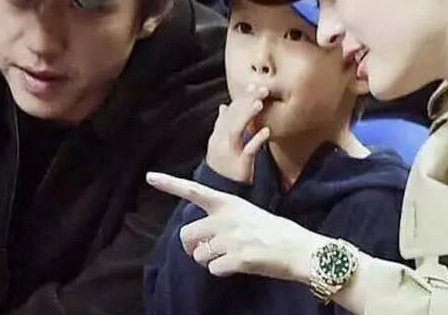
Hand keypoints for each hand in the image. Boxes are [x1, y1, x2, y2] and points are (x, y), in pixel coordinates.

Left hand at [146, 172, 328, 281]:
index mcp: (228, 202)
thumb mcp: (246, 213)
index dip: (170, 184)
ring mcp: (230, 238)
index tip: (149, 176)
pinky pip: (213, 270)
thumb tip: (199, 236)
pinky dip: (223, 271)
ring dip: (209, 260)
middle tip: (203, 250)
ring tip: (230, 256)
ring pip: (198, 255)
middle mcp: (225, 218)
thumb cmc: (272, 230)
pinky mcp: (236, 258)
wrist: (297, 248)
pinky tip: (238, 265)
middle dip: (191, 247)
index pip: (194, 190)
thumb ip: (221, 218)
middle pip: (186, 235)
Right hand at [206, 85, 270, 182]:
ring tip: (260, 103)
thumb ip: (223, 125)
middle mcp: (221, 141)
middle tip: (262, 88)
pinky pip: (247, 152)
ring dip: (247, 115)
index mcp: (218, 134)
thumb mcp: (220, 144)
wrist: (219, 191)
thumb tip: (223, 106)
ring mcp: (229, 153)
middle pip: (233, 116)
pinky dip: (256, 140)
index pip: (230, 111)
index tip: (253, 84)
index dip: (241, 98)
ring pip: (236, 130)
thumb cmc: (223, 165)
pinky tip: (267, 131)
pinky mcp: (239, 166)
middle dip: (246, 101)